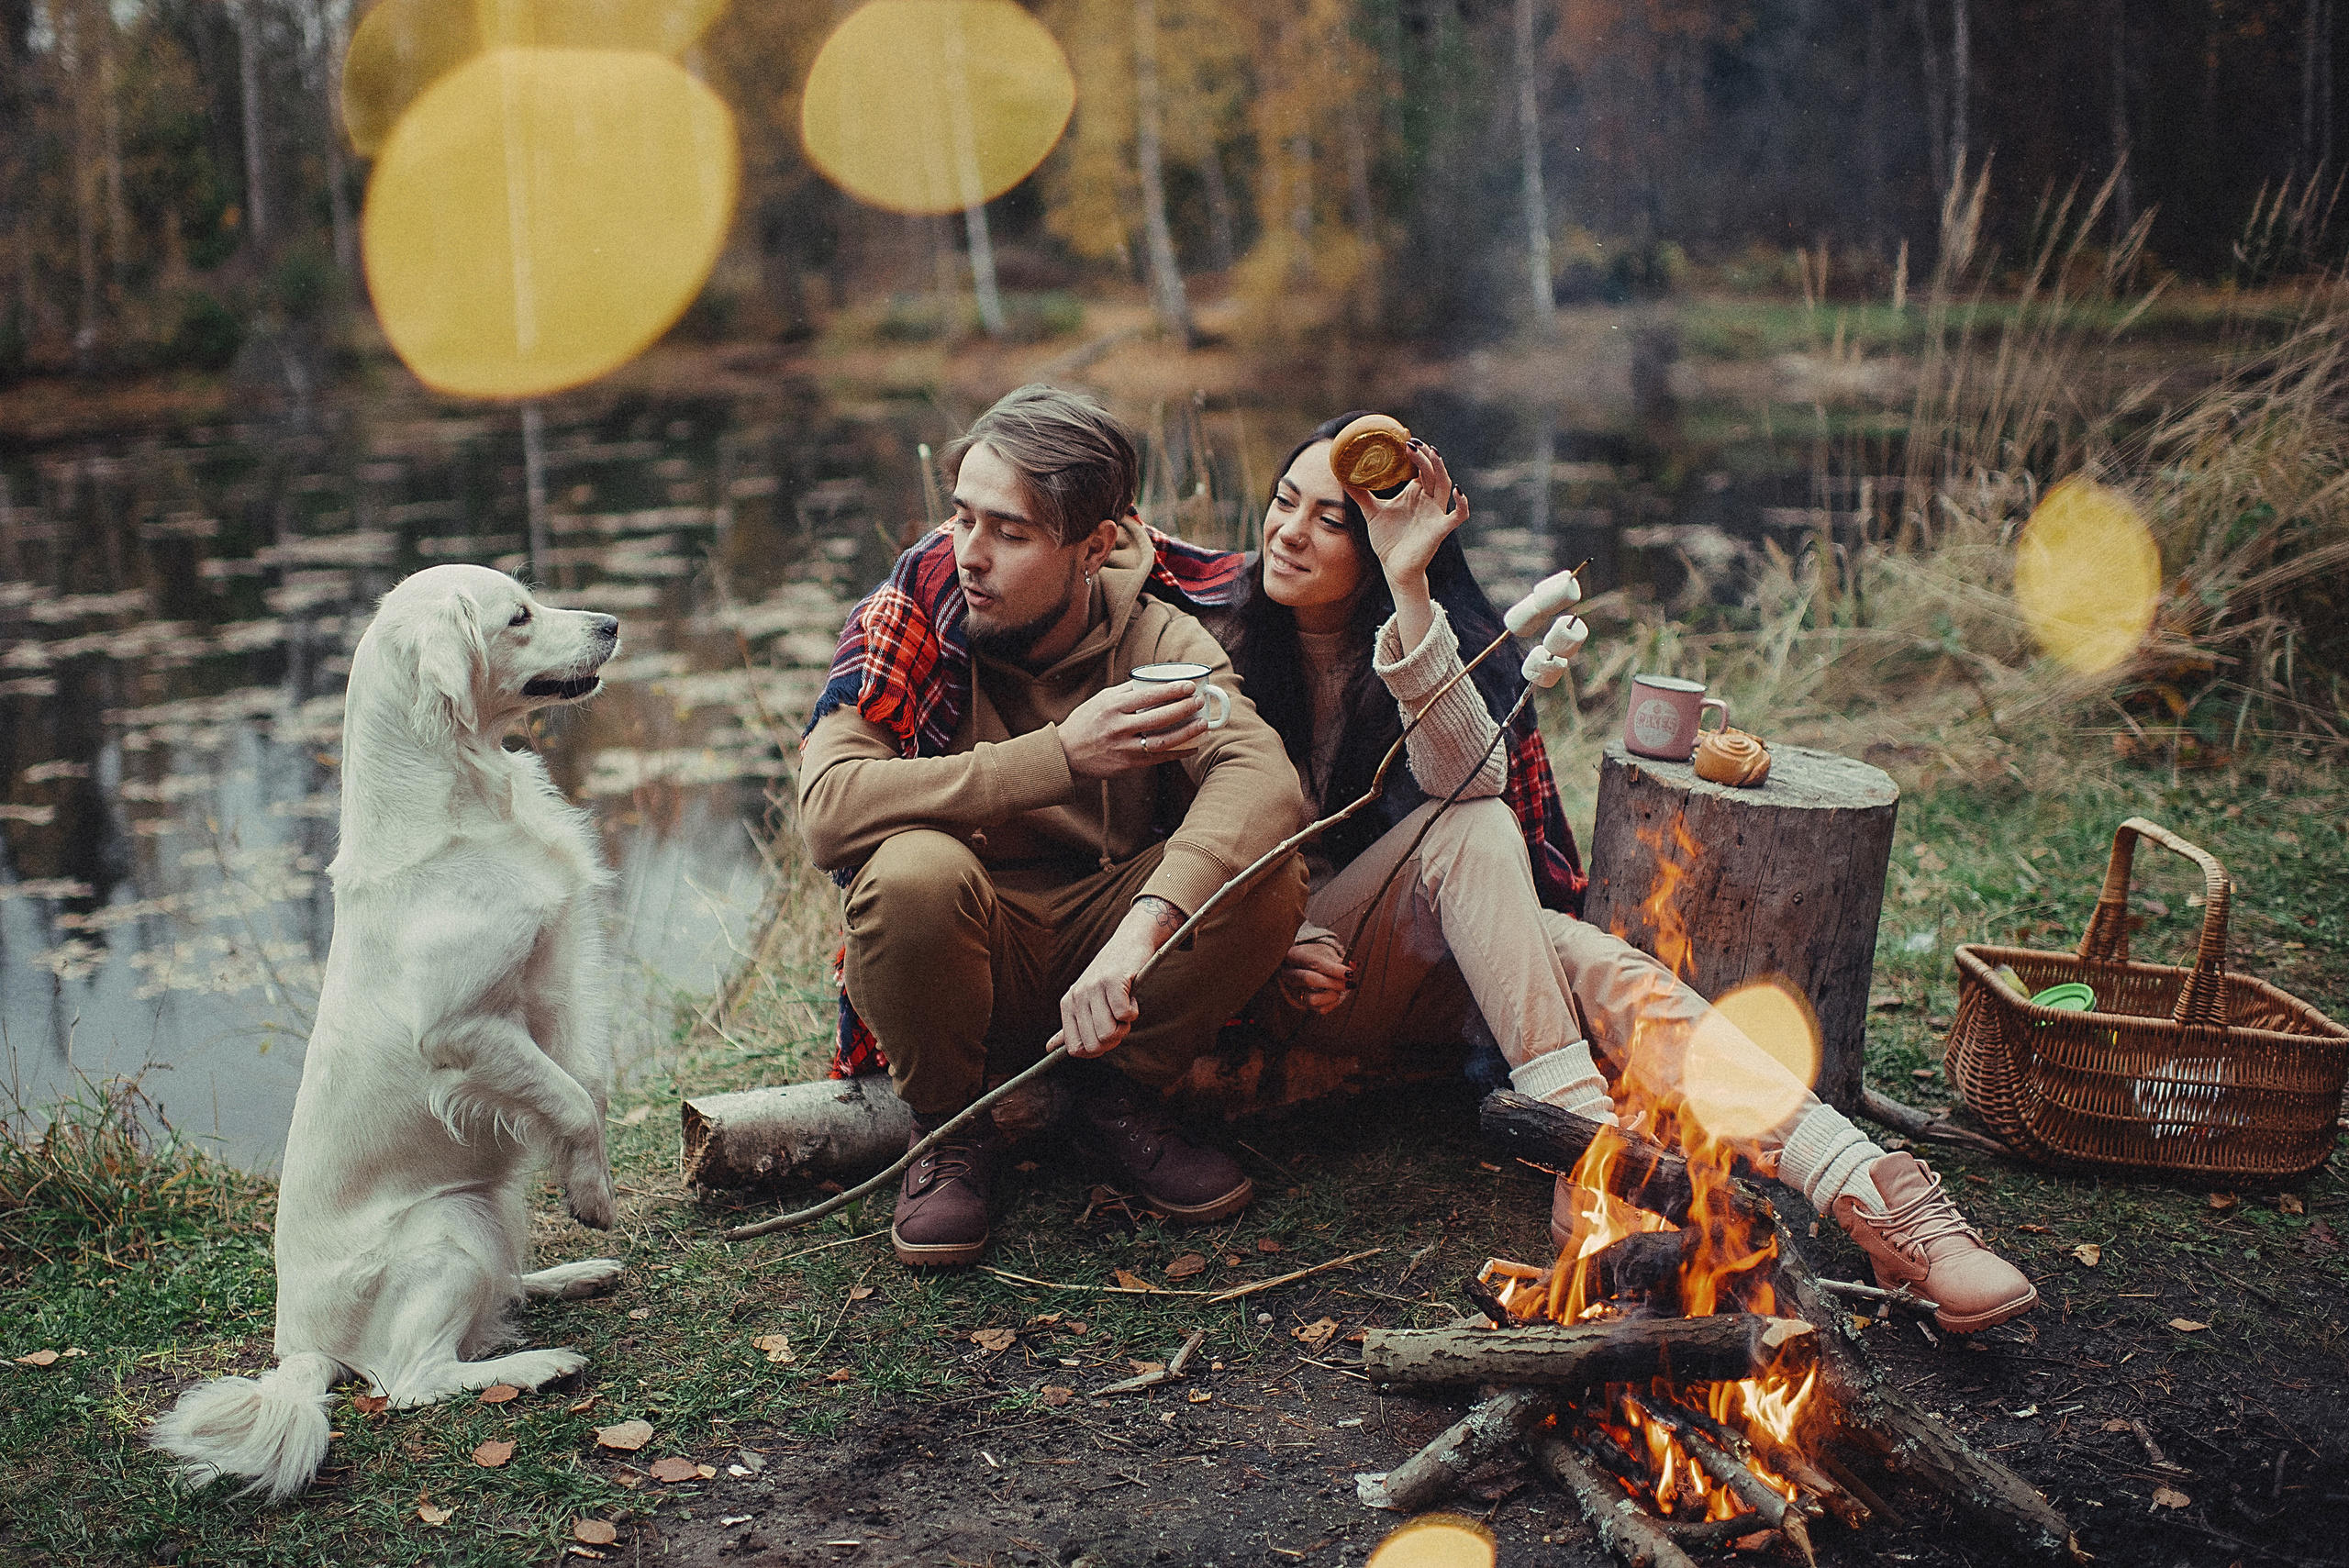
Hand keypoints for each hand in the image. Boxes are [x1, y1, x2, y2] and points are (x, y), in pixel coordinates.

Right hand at [1057, 680, 1211, 779]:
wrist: (1066, 754)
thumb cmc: (1085, 722)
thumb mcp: (1101, 701)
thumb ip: (1125, 692)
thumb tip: (1153, 681)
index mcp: (1112, 707)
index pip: (1147, 695)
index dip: (1171, 690)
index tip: (1188, 686)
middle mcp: (1118, 727)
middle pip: (1158, 718)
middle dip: (1183, 709)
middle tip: (1199, 702)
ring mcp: (1124, 748)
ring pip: (1162, 740)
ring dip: (1186, 732)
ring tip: (1202, 724)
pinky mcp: (1127, 764)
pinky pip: (1159, 758)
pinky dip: (1178, 752)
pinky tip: (1192, 746)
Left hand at [1059, 896, 1183, 1056]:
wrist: (1130, 941)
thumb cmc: (1110, 974)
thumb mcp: (1085, 998)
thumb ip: (1070, 1026)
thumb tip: (1049, 1049)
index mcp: (1068, 1004)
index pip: (1075, 1048)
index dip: (1096, 1050)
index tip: (1107, 1035)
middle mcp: (1077, 995)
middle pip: (1094, 1045)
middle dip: (1113, 1040)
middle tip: (1119, 1020)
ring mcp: (1094, 987)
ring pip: (1108, 1034)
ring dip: (1124, 1026)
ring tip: (1125, 1007)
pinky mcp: (1114, 980)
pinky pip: (1124, 1015)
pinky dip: (1133, 1012)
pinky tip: (1131, 997)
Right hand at [1276, 933, 1351, 1014]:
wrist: (1304, 964)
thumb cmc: (1315, 956)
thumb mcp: (1326, 953)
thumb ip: (1341, 960)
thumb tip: (1354, 964)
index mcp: (1294, 955)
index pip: (1314, 963)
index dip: (1334, 970)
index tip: (1350, 973)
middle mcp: (1289, 974)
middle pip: (1309, 980)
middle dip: (1333, 983)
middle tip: (1350, 982)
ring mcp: (1293, 990)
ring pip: (1311, 999)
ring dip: (1331, 995)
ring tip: (1339, 988)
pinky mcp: (1301, 1002)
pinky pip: (1319, 1009)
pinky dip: (1332, 1003)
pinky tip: (1336, 994)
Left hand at [1343, 439, 1467, 592]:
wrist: (1394, 568)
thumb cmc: (1388, 540)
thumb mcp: (1371, 512)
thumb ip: (1360, 494)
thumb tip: (1341, 475)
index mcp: (1415, 493)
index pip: (1420, 467)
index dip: (1416, 453)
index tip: (1404, 439)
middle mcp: (1428, 500)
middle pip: (1433, 472)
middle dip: (1425, 456)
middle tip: (1412, 444)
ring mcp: (1436, 513)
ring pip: (1444, 486)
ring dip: (1440, 469)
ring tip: (1431, 454)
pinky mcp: (1440, 529)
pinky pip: (1458, 515)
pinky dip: (1462, 503)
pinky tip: (1457, 490)